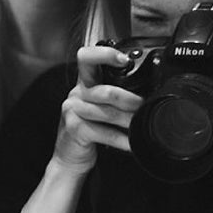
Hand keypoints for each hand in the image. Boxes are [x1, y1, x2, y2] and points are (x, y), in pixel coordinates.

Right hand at [53, 45, 141, 172]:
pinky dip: (122, 140)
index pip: (87, 57)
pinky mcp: (75, 129)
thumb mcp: (97, 107)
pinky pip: (106, 133)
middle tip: (143, 106)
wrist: (69, 157)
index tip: (124, 60)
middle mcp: (77, 93)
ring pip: (109, 113)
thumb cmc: (88, 131)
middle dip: (130, 100)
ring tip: (141, 125)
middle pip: (107, 91)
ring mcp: (73, 111)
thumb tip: (143, 93)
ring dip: (129, 121)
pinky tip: (131, 143)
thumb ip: (111, 95)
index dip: (105, 54)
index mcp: (83, 82)